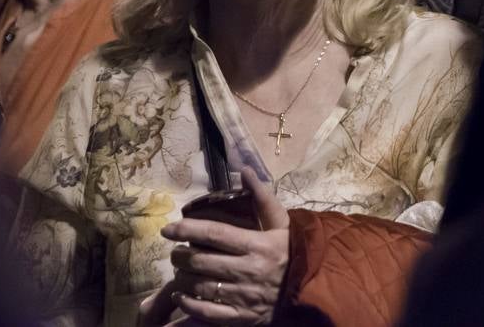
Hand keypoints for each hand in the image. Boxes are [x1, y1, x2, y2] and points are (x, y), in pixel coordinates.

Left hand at [161, 167, 289, 324]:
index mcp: (257, 244)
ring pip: (202, 288)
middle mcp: (248, 270)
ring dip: (182, 280)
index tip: (168, 229)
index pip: (214, 234)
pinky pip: (209, 314)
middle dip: (180, 257)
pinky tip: (182, 297)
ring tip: (178, 273)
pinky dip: (190, 306)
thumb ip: (262, 196)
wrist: (315, 288)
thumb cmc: (294, 252)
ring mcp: (245, 296)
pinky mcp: (243, 317)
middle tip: (174, 253)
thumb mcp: (282, 222)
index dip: (187, 230)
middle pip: (202, 262)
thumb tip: (244, 170)